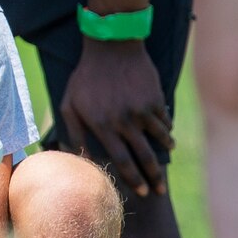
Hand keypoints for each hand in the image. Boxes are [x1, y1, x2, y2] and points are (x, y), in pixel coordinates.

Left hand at [56, 39, 173, 196]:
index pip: (121, 161)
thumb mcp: (70, 103)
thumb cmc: (85, 77)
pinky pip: (165, 122)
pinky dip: (167, 131)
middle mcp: (124, 121)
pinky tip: (166, 135)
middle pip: (144, 158)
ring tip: (165, 158)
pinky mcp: (155, 99)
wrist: (111, 46)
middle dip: (153, 178)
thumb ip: (72, 131)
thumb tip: (76, 156)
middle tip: (158, 191)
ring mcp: (142, 110)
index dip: (132, 179)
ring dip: (164, 153)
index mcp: (102, 125)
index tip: (139, 191)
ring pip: (159, 140)